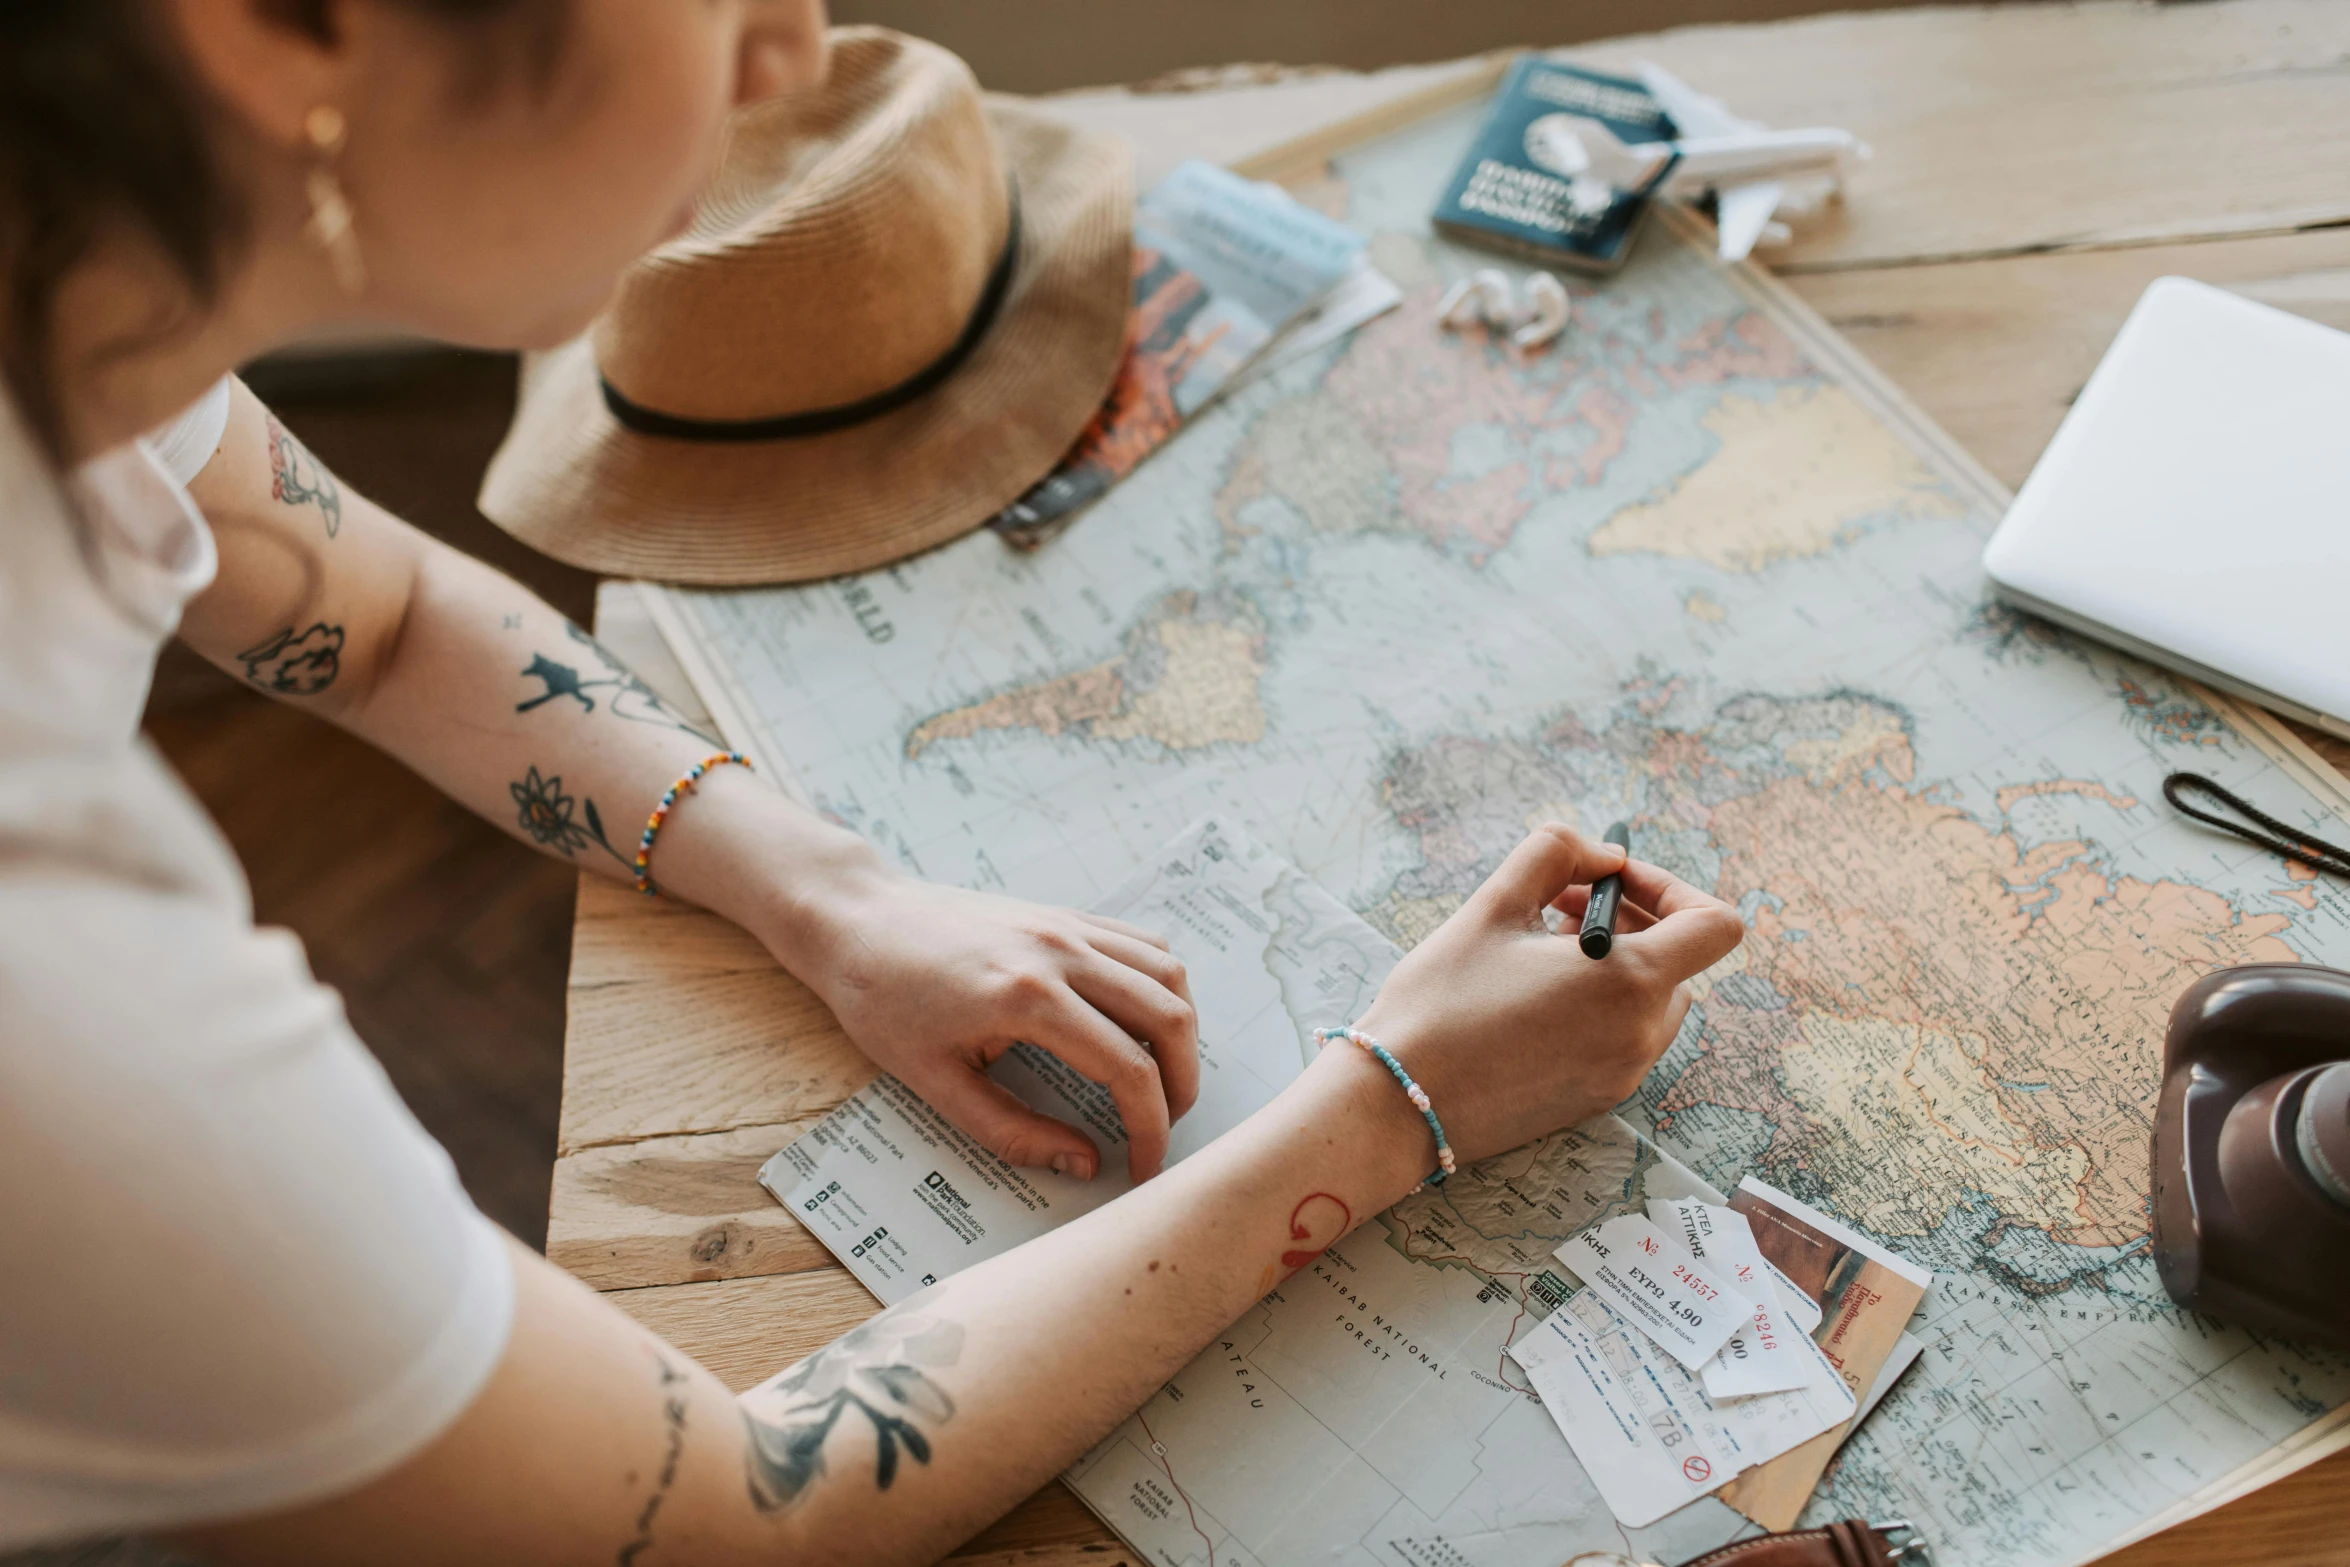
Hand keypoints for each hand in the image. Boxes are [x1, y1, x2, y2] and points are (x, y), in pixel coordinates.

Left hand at [792, 868, 1201, 1181]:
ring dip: (1181, 1032)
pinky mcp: (1065, 914)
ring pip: (1168, 973)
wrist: (857, 920)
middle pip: (1168, 1018)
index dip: (1150, 1128)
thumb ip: (1014, 1132)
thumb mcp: (934, 1084)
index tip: (1143, 1167)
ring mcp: (1067, 925)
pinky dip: (1160, 986)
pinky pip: (1142, 943)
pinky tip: (1141, 1023)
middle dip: (1181, 1084)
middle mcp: (1060, 953)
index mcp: (1027, 999)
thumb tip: (1084, 1164)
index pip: (1127, 1070)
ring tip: (1160, 1079)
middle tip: (1162, 1127)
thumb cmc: (883, 1002)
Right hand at [1352, 824, 1743, 1166]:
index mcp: (1630, 983)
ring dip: (1615, 966)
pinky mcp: (1597, 1100)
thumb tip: (1604, 856)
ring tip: (1540, 954)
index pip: (1715, 925)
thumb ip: (1557, 855)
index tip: (1611, 882)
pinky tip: (1531, 1000)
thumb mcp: (1494, 904)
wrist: (1397, 1103)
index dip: (1671, 888)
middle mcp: (1641, 1035)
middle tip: (1558, 909)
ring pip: (1651, 1002)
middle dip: (1630, 922)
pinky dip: (1597, 1008)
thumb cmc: (1441, 1000)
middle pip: (1680, 962)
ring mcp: (1623, 1074)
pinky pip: (1623, 1039)